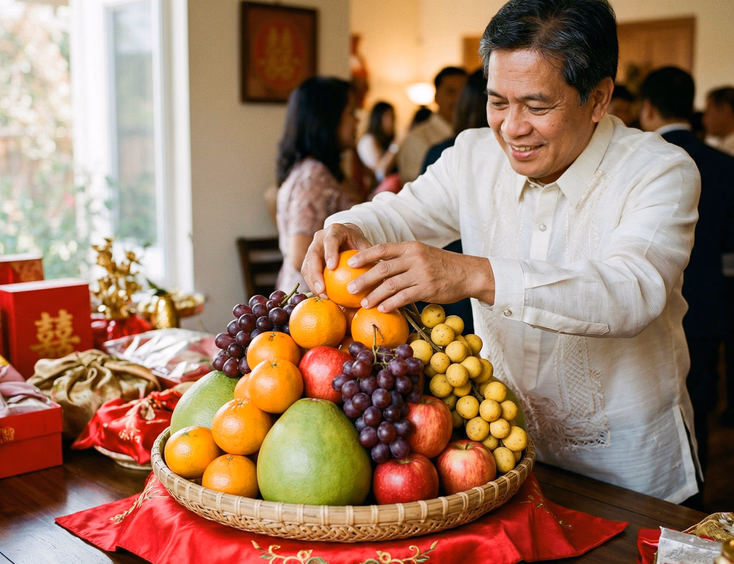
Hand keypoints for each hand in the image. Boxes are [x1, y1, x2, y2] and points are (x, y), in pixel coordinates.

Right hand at [301, 223, 371, 295]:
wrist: (346, 238)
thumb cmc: (358, 243)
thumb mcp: (366, 246)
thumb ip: (370, 258)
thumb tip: (380, 278)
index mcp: (335, 231)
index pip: (331, 240)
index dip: (330, 253)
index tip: (332, 267)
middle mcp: (320, 238)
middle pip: (313, 255)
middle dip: (315, 273)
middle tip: (322, 289)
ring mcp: (312, 248)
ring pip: (306, 266)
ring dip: (313, 282)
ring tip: (322, 296)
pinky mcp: (309, 260)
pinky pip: (308, 274)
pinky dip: (314, 285)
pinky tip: (323, 297)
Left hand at [347, 242, 495, 311]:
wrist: (468, 273)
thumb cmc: (442, 266)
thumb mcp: (422, 255)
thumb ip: (403, 259)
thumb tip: (378, 268)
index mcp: (410, 247)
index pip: (382, 248)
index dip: (364, 256)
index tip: (349, 262)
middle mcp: (414, 258)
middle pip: (382, 268)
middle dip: (363, 279)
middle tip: (350, 289)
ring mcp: (421, 273)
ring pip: (390, 285)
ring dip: (374, 295)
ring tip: (363, 303)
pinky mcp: (427, 289)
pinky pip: (403, 297)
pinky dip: (391, 304)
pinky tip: (382, 309)